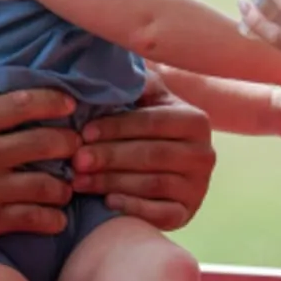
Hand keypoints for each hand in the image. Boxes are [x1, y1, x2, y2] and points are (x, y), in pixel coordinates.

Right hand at [0, 29, 81, 258]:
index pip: (22, 102)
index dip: (52, 100)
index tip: (69, 102)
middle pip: (45, 142)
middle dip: (68, 143)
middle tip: (76, 145)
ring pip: (45, 184)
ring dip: (63, 185)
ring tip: (69, 186)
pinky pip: (30, 221)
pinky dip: (50, 220)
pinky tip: (55, 219)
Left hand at [71, 70, 215, 230]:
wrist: (170, 166)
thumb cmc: (150, 127)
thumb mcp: (149, 101)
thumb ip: (137, 84)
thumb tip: (116, 66)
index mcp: (196, 120)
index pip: (152, 122)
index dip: (117, 127)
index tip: (85, 132)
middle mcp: (204, 154)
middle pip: (151, 155)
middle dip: (109, 157)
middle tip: (76, 160)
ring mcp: (198, 187)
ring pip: (152, 184)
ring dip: (112, 183)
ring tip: (80, 180)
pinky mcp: (188, 213)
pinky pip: (160, 214)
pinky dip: (133, 208)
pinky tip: (107, 202)